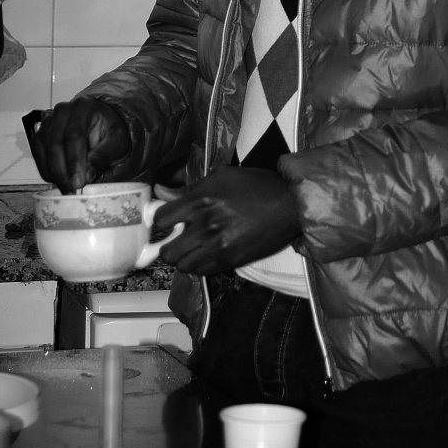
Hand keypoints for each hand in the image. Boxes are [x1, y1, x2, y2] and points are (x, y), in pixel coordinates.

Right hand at [30, 98, 130, 193]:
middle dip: (62, 172)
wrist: (102, 124)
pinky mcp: (41, 134)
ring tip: (68, 188)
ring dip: (53, 173)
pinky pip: (37, 154)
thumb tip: (86, 176)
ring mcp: (48, 121)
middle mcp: (62, 111)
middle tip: (71, 190)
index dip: (74, 161)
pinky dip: (46, 170)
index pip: (74, 135)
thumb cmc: (111, 131)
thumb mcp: (117, 143)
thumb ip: (103, 156)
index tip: (78, 182)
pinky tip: (60, 180)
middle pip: (55, 144)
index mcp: (84, 107)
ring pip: (43, 150)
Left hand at [153, 167, 300, 276]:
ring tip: (189, 248)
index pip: (161, 220)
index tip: (164, 222)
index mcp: (202, 199)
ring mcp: (218, 246)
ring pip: (182, 265)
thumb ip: (189, 187)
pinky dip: (197, 265)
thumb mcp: (221, 176)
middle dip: (167, 246)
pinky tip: (204, 254)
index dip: (159, 222)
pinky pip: (201, 272)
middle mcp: (206, 225)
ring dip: (182, 258)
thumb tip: (161, 191)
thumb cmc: (255, 185)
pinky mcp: (230, 260)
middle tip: (174, 239)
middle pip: (167, 251)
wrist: (288, 204)